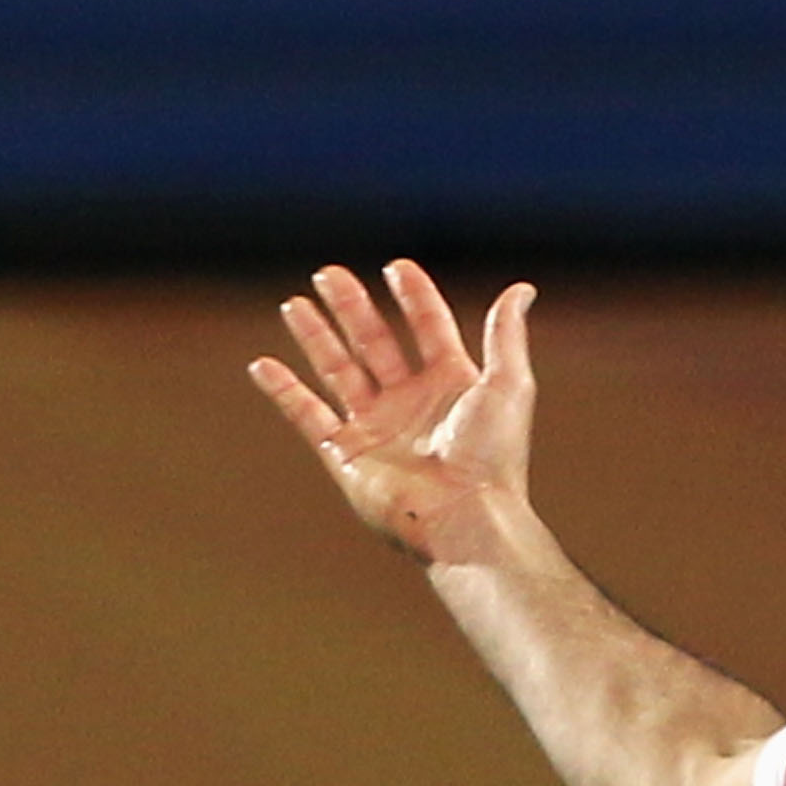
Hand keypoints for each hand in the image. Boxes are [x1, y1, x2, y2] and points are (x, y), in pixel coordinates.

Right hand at [247, 260, 537, 561]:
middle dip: (353, 308)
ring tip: (295, 305)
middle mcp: (412, 405)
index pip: (429, 329)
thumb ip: (506, 335)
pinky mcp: (348, 456)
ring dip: (316, 337)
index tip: (397, 268)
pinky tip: (263, 365)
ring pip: (338, 371)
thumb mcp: (507, 385)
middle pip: (376, 344)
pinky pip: (308, 417)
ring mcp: (377, 429)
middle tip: (329, 274)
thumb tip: (522, 289)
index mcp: (451, 386)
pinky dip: (284, 392)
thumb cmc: (491, 458)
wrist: (465, 518)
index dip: (415, 298)